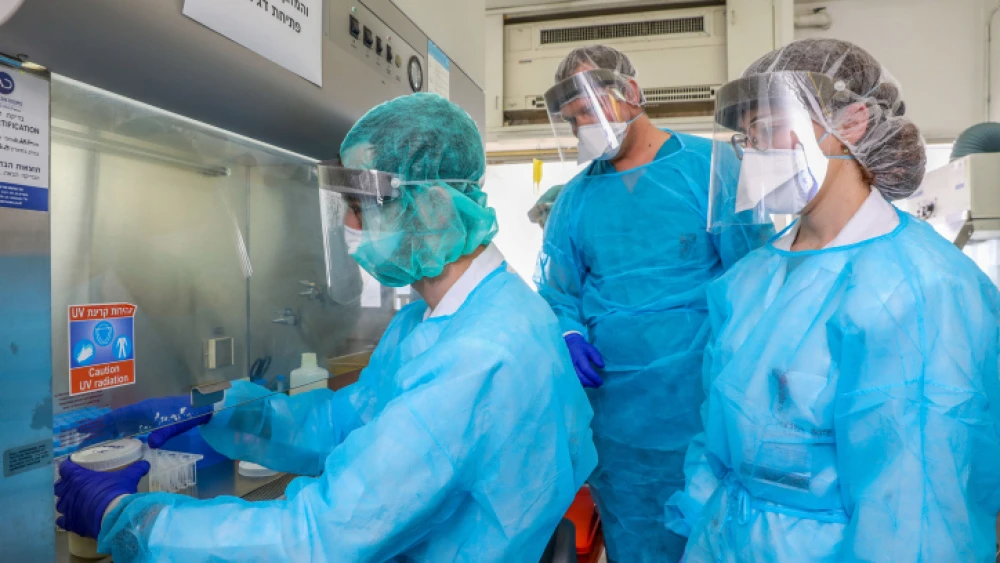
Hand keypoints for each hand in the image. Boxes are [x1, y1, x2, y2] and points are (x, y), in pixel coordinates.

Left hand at [55, 459, 149, 538]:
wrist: (113, 515)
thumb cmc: (117, 492)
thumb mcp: (128, 477)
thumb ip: (135, 469)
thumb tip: (145, 464)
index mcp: (78, 477)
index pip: (65, 468)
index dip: (68, 467)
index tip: (72, 466)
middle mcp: (69, 492)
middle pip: (59, 487)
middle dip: (65, 486)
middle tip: (74, 485)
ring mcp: (67, 509)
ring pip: (59, 504)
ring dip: (65, 502)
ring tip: (73, 502)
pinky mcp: (70, 523)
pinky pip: (61, 521)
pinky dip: (65, 519)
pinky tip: (70, 519)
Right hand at [79, 396, 212, 448]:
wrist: (203, 406)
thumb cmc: (189, 413)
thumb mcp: (176, 424)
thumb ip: (164, 434)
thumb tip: (150, 445)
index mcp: (143, 409)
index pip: (116, 417)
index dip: (98, 423)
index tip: (82, 430)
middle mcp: (140, 411)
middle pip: (114, 421)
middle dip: (97, 431)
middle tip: (79, 442)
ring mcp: (145, 415)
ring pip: (121, 424)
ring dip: (107, 433)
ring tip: (91, 444)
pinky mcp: (151, 420)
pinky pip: (130, 426)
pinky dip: (119, 434)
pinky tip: (115, 443)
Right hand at [565, 333, 604, 387]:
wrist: (569, 345)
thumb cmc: (581, 347)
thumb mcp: (591, 349)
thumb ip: (596, 357)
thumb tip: (602, 366)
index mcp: (579, 358)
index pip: (586, 369)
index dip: (594, 377)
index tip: (601, 382)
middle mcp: (572, 365)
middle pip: (582, 378)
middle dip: (591, 383)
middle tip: (598, 385)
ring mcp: (568, 369)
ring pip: (577, 381)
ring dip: (587, 385)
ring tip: (594, 384)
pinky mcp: (567, 372)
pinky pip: (574, 381)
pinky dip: (581, 384)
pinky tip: (587, 383)